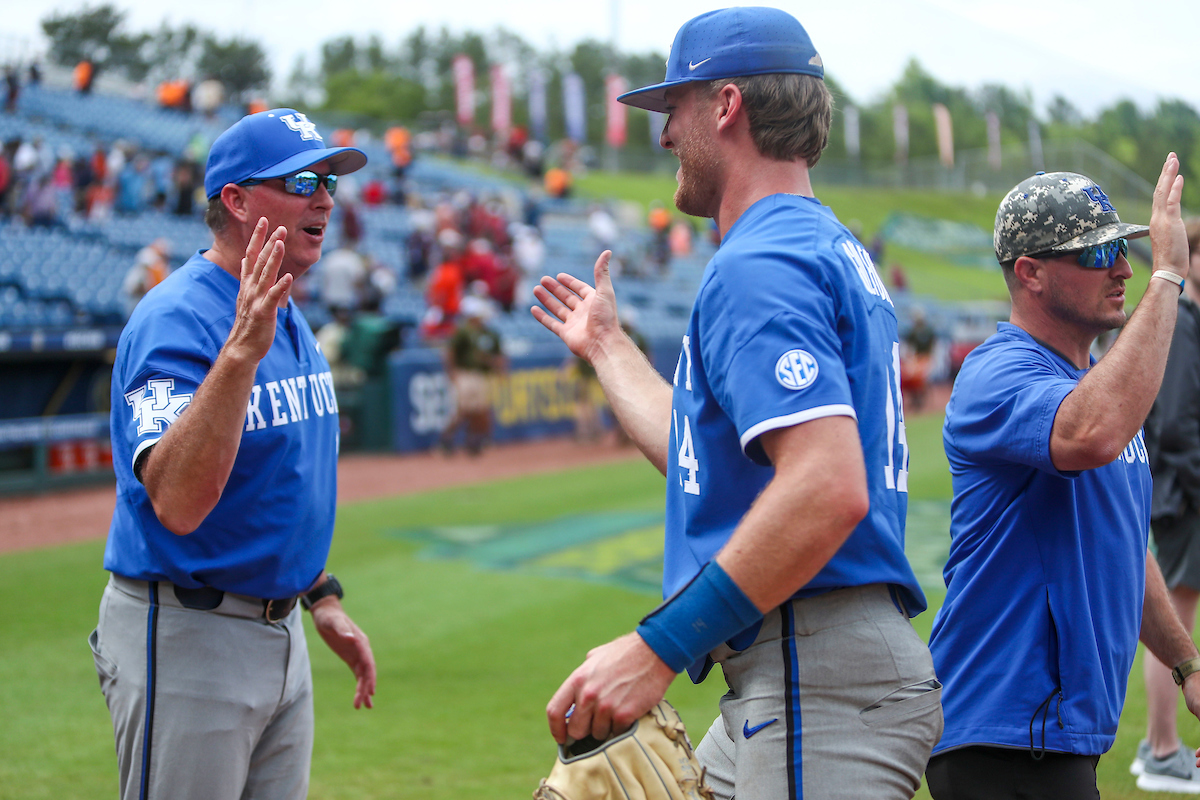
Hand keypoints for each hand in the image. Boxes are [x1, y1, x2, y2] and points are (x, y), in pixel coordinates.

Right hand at [226, 218, 292, 362]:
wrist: (242, 348)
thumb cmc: (248, 323)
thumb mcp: (245, 296)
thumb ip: (248, 278)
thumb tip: (246, 261)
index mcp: (247, 284)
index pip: (251, 255)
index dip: (257, 237)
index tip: (264, 221)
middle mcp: (250, 288)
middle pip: (259, 260)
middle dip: (269, 242)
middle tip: (279, 226)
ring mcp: (256, 299)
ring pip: (265, 274)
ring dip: (273, 258)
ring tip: (281, 242)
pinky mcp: (264, 312)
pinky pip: (273, 297)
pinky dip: (280, 286)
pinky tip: (288, 276)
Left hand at [311, 598, 376, 708]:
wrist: (326, 612)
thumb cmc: (329, 617)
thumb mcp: (333, 622)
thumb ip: (342, 630)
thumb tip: (351, 638)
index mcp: (361, 642)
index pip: (368, 663)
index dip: (370, 677)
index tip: (370, 691)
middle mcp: (362, 649)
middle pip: (367, 672)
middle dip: (366, 688)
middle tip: (361, 705)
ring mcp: (357, 654)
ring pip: (364, 676)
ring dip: (364, 690)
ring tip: (365, 707)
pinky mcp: (350, 658)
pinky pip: (358, 674)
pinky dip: (360, 685)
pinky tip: (361, 697)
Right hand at [531, 250, 621, 364]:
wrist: (602, 343)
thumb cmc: (606, 317)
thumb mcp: (604, 291)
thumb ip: (602, 272)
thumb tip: (607, 251)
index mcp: (593, 301)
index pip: (580, 289)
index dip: (570, 282)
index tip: (559, 276)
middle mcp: (583, 312)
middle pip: (566, 298)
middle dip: (555, 289)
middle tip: (543, 280)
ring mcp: (574, 323)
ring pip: (557, 309)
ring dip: (546, 299)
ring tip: (535, 290)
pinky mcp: (566, 334)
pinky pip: (552, 324)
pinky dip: (542, 317)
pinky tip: (533, 309)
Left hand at [546, 631, 675, 743]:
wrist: (654, 651)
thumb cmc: (625, 653)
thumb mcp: (595, 658)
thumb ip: (583, 677)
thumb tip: (575, 694)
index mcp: (578, 679)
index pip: (555, 711)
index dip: (556, 729)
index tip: (562, 738)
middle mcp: (588, 694)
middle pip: (576, 730)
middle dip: (585, 730)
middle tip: (597, 723)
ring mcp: (606, 706)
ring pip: (598, 734)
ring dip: (606, 728)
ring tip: (617, 711)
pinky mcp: (624, 714)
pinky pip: (616, 733)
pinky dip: (622, 727)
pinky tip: (628, 712)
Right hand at [1150, 153, 1187, 279]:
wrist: (1167, 271)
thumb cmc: (1171, 260)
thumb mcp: (1171, 241)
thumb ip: (1171, 230)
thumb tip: (1173, 229)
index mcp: (1157, 221)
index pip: (1160, 198)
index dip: (1165, 183)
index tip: (1170, 171)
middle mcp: (1157, 218)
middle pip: (1160, 190)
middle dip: (1166, 172)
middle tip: (1171, 156)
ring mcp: (1162, 220)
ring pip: (1163, 192)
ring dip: (1169, 174)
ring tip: (1173, 159)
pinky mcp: (1169, 222)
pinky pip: (1171, 201)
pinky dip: (1174, 188)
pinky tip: (1178, 177)